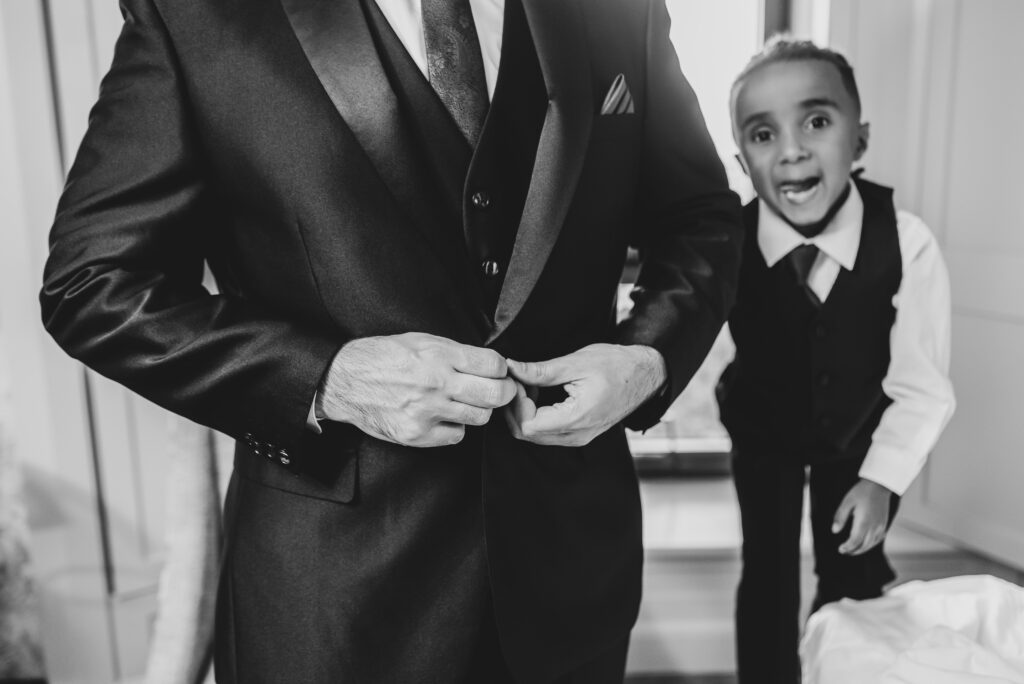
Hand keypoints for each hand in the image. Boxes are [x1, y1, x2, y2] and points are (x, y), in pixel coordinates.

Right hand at [316, 333, 515, 446]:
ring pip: (480, 417)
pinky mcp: (417, 434)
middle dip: (504, 392)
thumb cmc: (383, 357)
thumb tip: (489, 364)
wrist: (345, 381)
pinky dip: (455, 427)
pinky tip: (444, 417)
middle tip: (501, 390)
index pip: (493, 365)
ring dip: (479, 410)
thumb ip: (455, 353)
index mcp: (438, 355)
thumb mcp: (421, 341)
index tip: (499, 371)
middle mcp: (435, 383)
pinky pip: (456, 435)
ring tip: (466, 402)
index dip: (502, 368)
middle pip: (495, 395)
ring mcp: (426, 411)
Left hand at [504, 343, 665, 446]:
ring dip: (524, 411)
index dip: (516, 405)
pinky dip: (536, 414)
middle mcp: (577, 435)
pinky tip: (539, 392)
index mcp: (577, 419)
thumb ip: (541, 370)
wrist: (645, 376)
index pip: (528, 426)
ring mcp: (578, 437)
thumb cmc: (617, 366)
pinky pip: (547, 432)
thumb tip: (512, 369)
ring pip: (535, 435)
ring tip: (529, 384)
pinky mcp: (578, 433)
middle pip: (527, 434)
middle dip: (515, 408)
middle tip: (518, 381)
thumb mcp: (576, 363)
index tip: (518, 381)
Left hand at [832, 478, 892, 555]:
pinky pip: (878, 539)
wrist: (879, 485)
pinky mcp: (884, 524)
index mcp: (864, 522)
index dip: (847, 547)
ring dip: (862, 549)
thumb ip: (840, 517)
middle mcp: (874, 527)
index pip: (855, 541)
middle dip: (854, 551)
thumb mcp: (847, 502)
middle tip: (844, 551)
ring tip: (852, 550)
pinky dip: (870, 544)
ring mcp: (881, 526)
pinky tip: (865, 543)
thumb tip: (834, 531)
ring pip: (872, 544)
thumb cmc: (862, 492)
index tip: (840, 549)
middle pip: (864, 546)